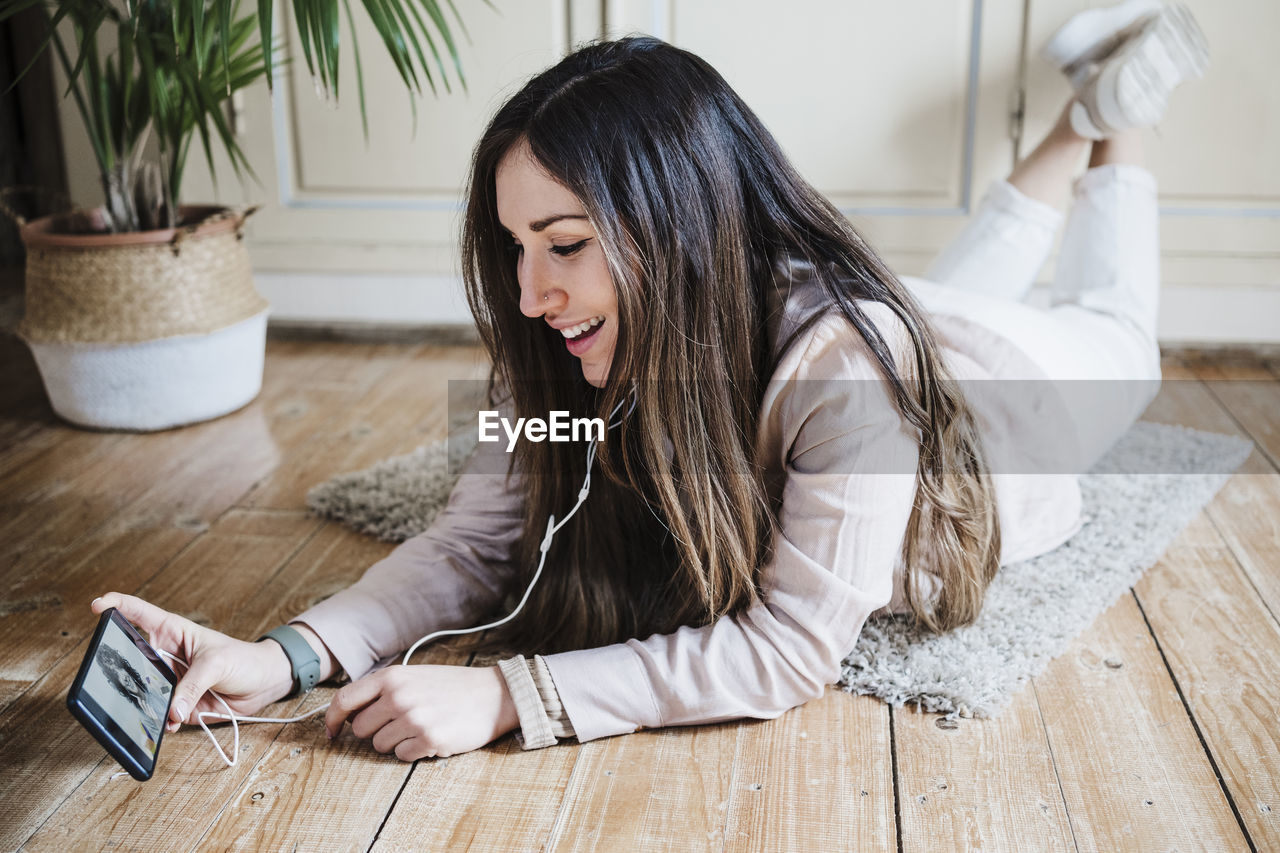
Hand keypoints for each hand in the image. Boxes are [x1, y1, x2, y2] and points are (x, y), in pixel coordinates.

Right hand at [91, 592, 295, 732]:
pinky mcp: (176, 704)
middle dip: (122, 667)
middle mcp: (164, 656)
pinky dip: (160, 720)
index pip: (138, 613)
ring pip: (142, 690)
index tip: (96, 606)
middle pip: (131, 657)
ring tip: (152, 705)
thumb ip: (193, 686)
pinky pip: (159, 713)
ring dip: (143, 700)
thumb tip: (173, 711)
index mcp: (172, 632)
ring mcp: (169, 681)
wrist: (262, 684)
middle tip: (119, 674)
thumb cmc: (243, 660)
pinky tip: (168, 723)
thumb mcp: (217, 664)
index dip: (117, 605)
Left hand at [325, 664, 519, 760]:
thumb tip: (350, 713)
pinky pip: (402, 756)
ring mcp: (413, 719)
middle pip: (360, 729)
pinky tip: (431, 737)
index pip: (345, 699)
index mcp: (392, 677)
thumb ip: (383, 690)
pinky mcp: (429, 740)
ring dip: (396, 742)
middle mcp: (398, 696)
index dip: (333, 719)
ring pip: (379, 746)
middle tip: (400, 724)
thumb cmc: (452, 686)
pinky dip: (414, 751)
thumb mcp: (414, 676)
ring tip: (420, 728)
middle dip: (375, 732)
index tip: (332, 732)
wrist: (495, 695)